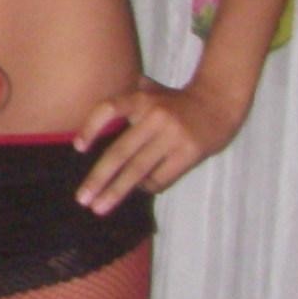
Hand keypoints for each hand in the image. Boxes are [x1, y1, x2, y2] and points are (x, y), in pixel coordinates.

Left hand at [73, 76, 243, 212]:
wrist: (219, 102)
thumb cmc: (177, 101)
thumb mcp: (151, 91)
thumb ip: (125, 99)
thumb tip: (95, 118)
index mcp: (141, 99)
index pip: (109, 109)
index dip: (91, 127)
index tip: (77, 148)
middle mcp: (155, 117)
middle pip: (120, 151)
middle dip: (99, 178)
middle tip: (82, 198)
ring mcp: (173, 136)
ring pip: (138, 169)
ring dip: (117, 191)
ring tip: (99, 207)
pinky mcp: (190, 153)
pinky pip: (161, 176)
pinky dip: (146, 187)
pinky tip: (137, 192)